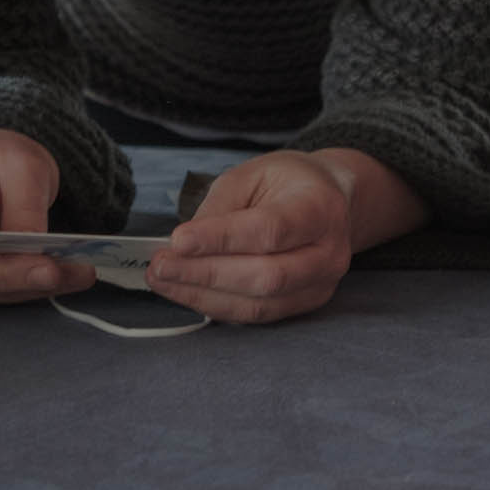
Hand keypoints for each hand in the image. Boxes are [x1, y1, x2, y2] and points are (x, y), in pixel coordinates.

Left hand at [146, 150, 356, 322]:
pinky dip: (217, 306)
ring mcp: (321, 284)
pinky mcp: (306, 303)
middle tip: (160, 265)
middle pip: (265, 275)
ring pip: (259, 303)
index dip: (221, 239)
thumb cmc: (287, 182)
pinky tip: (187, 292)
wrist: (329, 199)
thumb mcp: (251, 174)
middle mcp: (328, 251)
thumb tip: (184, 244)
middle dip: (204, 274)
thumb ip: (220, 206)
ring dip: (203, 296)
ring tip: (164, 280)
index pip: (269, 229)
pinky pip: (258, 315)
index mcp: (319, 207)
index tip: (178, 240)